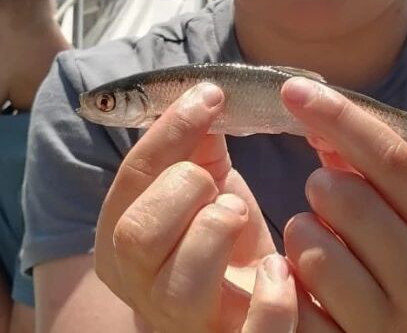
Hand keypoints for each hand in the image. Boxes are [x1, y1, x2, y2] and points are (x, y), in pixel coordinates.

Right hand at [95, 83, 309, 331]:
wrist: (246, 311)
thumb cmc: (224, 245)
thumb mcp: (206, 192)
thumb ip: (197, 150)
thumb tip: (204, 95)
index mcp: (124, 246)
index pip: (131, 181)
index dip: (170, 131)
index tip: (210, 95)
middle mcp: (145, 292)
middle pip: (138, 235)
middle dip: (185, 190)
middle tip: (221, 184)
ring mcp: (188, 326)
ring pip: (181, 287)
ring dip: (217, 233)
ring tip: (242, 217)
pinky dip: (272, 298)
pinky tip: (281, 268)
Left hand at [281, 77, 406, 332]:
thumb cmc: (395, 260)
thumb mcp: (397, 212)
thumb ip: (362, 161)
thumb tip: (312, 107)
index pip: (394, 158)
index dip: (341, 118)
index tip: (293, 89)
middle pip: (353, 201)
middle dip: (320, 183)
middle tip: (319, 189)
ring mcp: (386, 323)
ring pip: (314, 253)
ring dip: (299, 233)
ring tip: (313, 240)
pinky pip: (291, 303)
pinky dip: (284, 280)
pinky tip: (299, 280)